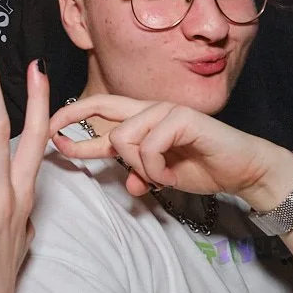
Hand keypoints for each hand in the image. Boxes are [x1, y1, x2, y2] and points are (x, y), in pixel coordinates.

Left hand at [50, 93, 292, 209]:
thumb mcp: (165, 176)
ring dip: (139, 167)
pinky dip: (156, 170)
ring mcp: (166, 112)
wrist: (243, 169)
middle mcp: (151, 111)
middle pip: (103, 106)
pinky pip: (149, 147)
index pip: (102, 114)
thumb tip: (129, 186)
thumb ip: (143, 175)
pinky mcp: (182, 119)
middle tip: (54, 139)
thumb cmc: (206, 167)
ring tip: (161, 178)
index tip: (49, 133)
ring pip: (123, 137)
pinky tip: (171, 176)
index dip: (73, 121)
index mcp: (144, 121)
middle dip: (73, 118)